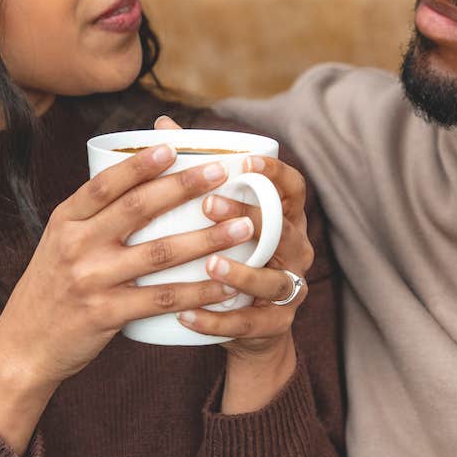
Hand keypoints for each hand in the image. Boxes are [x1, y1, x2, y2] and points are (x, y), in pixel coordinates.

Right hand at [0, 143, 255, 447]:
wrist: (23, 347)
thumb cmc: (53, 285)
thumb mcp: (61, 240)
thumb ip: (95, 212)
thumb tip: (141, 171)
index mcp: (66, 220)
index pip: (105, 183)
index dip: (139, 163)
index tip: (173, 146)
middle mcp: (76, 245)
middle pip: (137, 209)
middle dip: (183, 188)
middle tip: (221, 174)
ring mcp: (91, 280)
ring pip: (159, 253)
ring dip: (206, 239)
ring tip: (241, 227)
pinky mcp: (106, 314)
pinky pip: (161, 299)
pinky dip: (197, 291)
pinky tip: (225, 284)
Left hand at [154, 116, 313, 411]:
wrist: (247, 331)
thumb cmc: (229, 256)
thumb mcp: (222, 218)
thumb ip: (197, 173)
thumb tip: (162, 125)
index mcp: (285, 219)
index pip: (294, 189)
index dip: (275, 173)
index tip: (245, 161)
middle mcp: (295, 252)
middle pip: (284, 230)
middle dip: (251, 216)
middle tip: (210, 205)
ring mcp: (289, 291)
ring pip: (273, 281)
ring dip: (241, 272)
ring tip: (209, 264)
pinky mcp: (274, 327)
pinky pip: (249, 324)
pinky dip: (218, 320)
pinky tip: (187, 315)